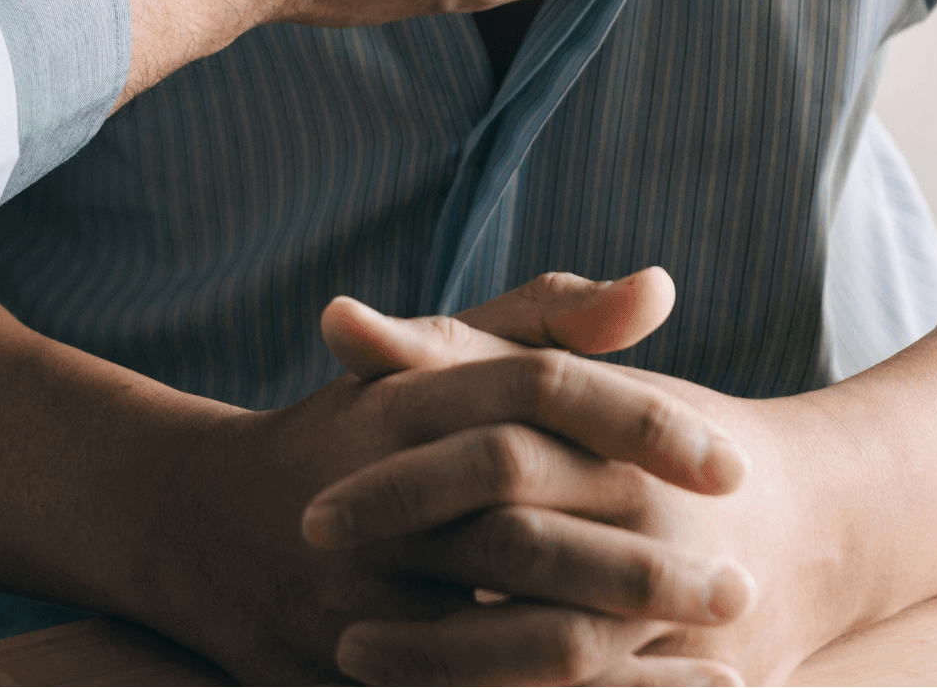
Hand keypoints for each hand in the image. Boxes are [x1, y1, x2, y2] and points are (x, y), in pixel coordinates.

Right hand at [123, 273, 748, 683]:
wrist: (193, 525)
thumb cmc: (346, 434)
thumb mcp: (427, 362)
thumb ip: (541, 321)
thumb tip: (660, 287)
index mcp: (404, 404)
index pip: (534, 391)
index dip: (637, 424)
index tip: (731, 463)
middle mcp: (380, 499)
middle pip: (524, 533)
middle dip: (641, 566)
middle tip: (743, 582)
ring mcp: (360, 597)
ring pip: (505, 637)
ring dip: (622, 660)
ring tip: (727, 663)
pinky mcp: (350, 671)